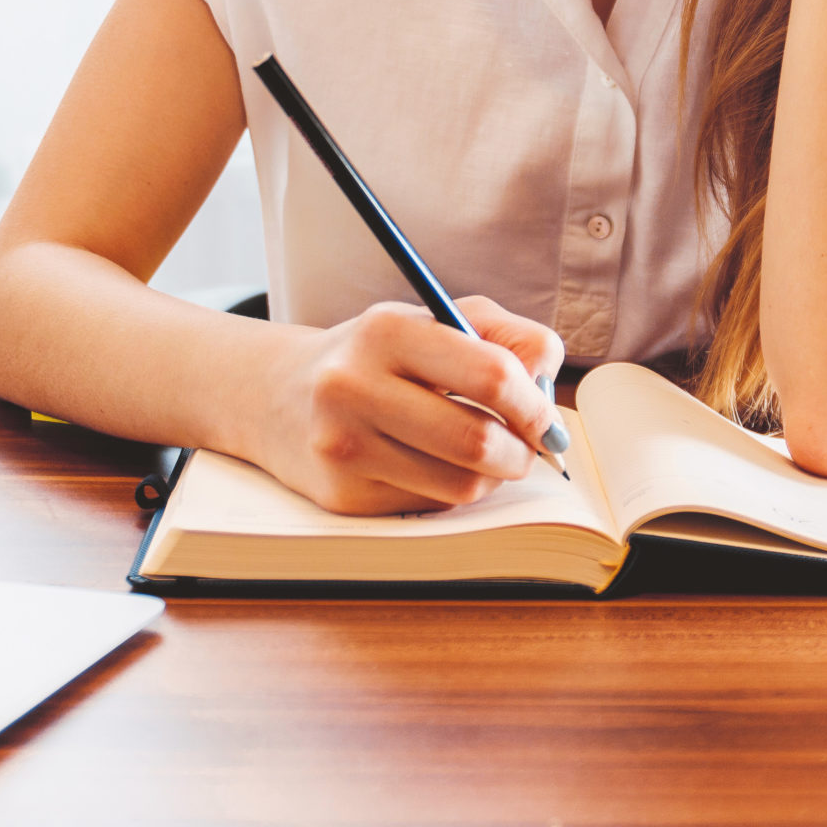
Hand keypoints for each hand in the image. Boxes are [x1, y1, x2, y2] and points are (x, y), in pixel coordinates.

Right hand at [251, 296, 566, 514]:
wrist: (278, 396)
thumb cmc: (377, 357)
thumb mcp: (433, 320)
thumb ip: (505, 335)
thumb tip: (549, 382)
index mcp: (386, 331)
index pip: (491, 375)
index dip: (535, 404)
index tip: (545, 418)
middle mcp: (353, 386)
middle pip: (478, 441)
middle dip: (521, 451)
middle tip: (527, 447)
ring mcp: (343, 446)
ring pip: (460, 485)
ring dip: (491, 477)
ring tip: (484, 455)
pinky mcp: (341, 495)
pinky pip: (430, 506)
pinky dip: (450, 491)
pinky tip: (434, 467)